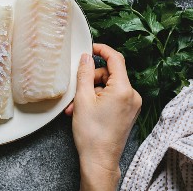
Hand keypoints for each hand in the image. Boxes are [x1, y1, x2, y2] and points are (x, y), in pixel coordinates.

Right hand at [65, 44, 141, 190]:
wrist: (99, 159)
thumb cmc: (91, 133)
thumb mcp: (82, 99)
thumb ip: (84, 74)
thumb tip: (86, 57)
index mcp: (123, 89)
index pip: (115, 59)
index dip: (102, 49)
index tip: (91, 47)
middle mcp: (132, 95)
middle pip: (109, 74)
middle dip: (90, 79)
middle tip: (75, 92)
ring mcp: (131, 105)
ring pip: (107, 87)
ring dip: (90, 93)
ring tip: (76, 107)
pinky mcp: (128, 112)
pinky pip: (111, 97)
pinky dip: (97, 100)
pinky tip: (84, 110)